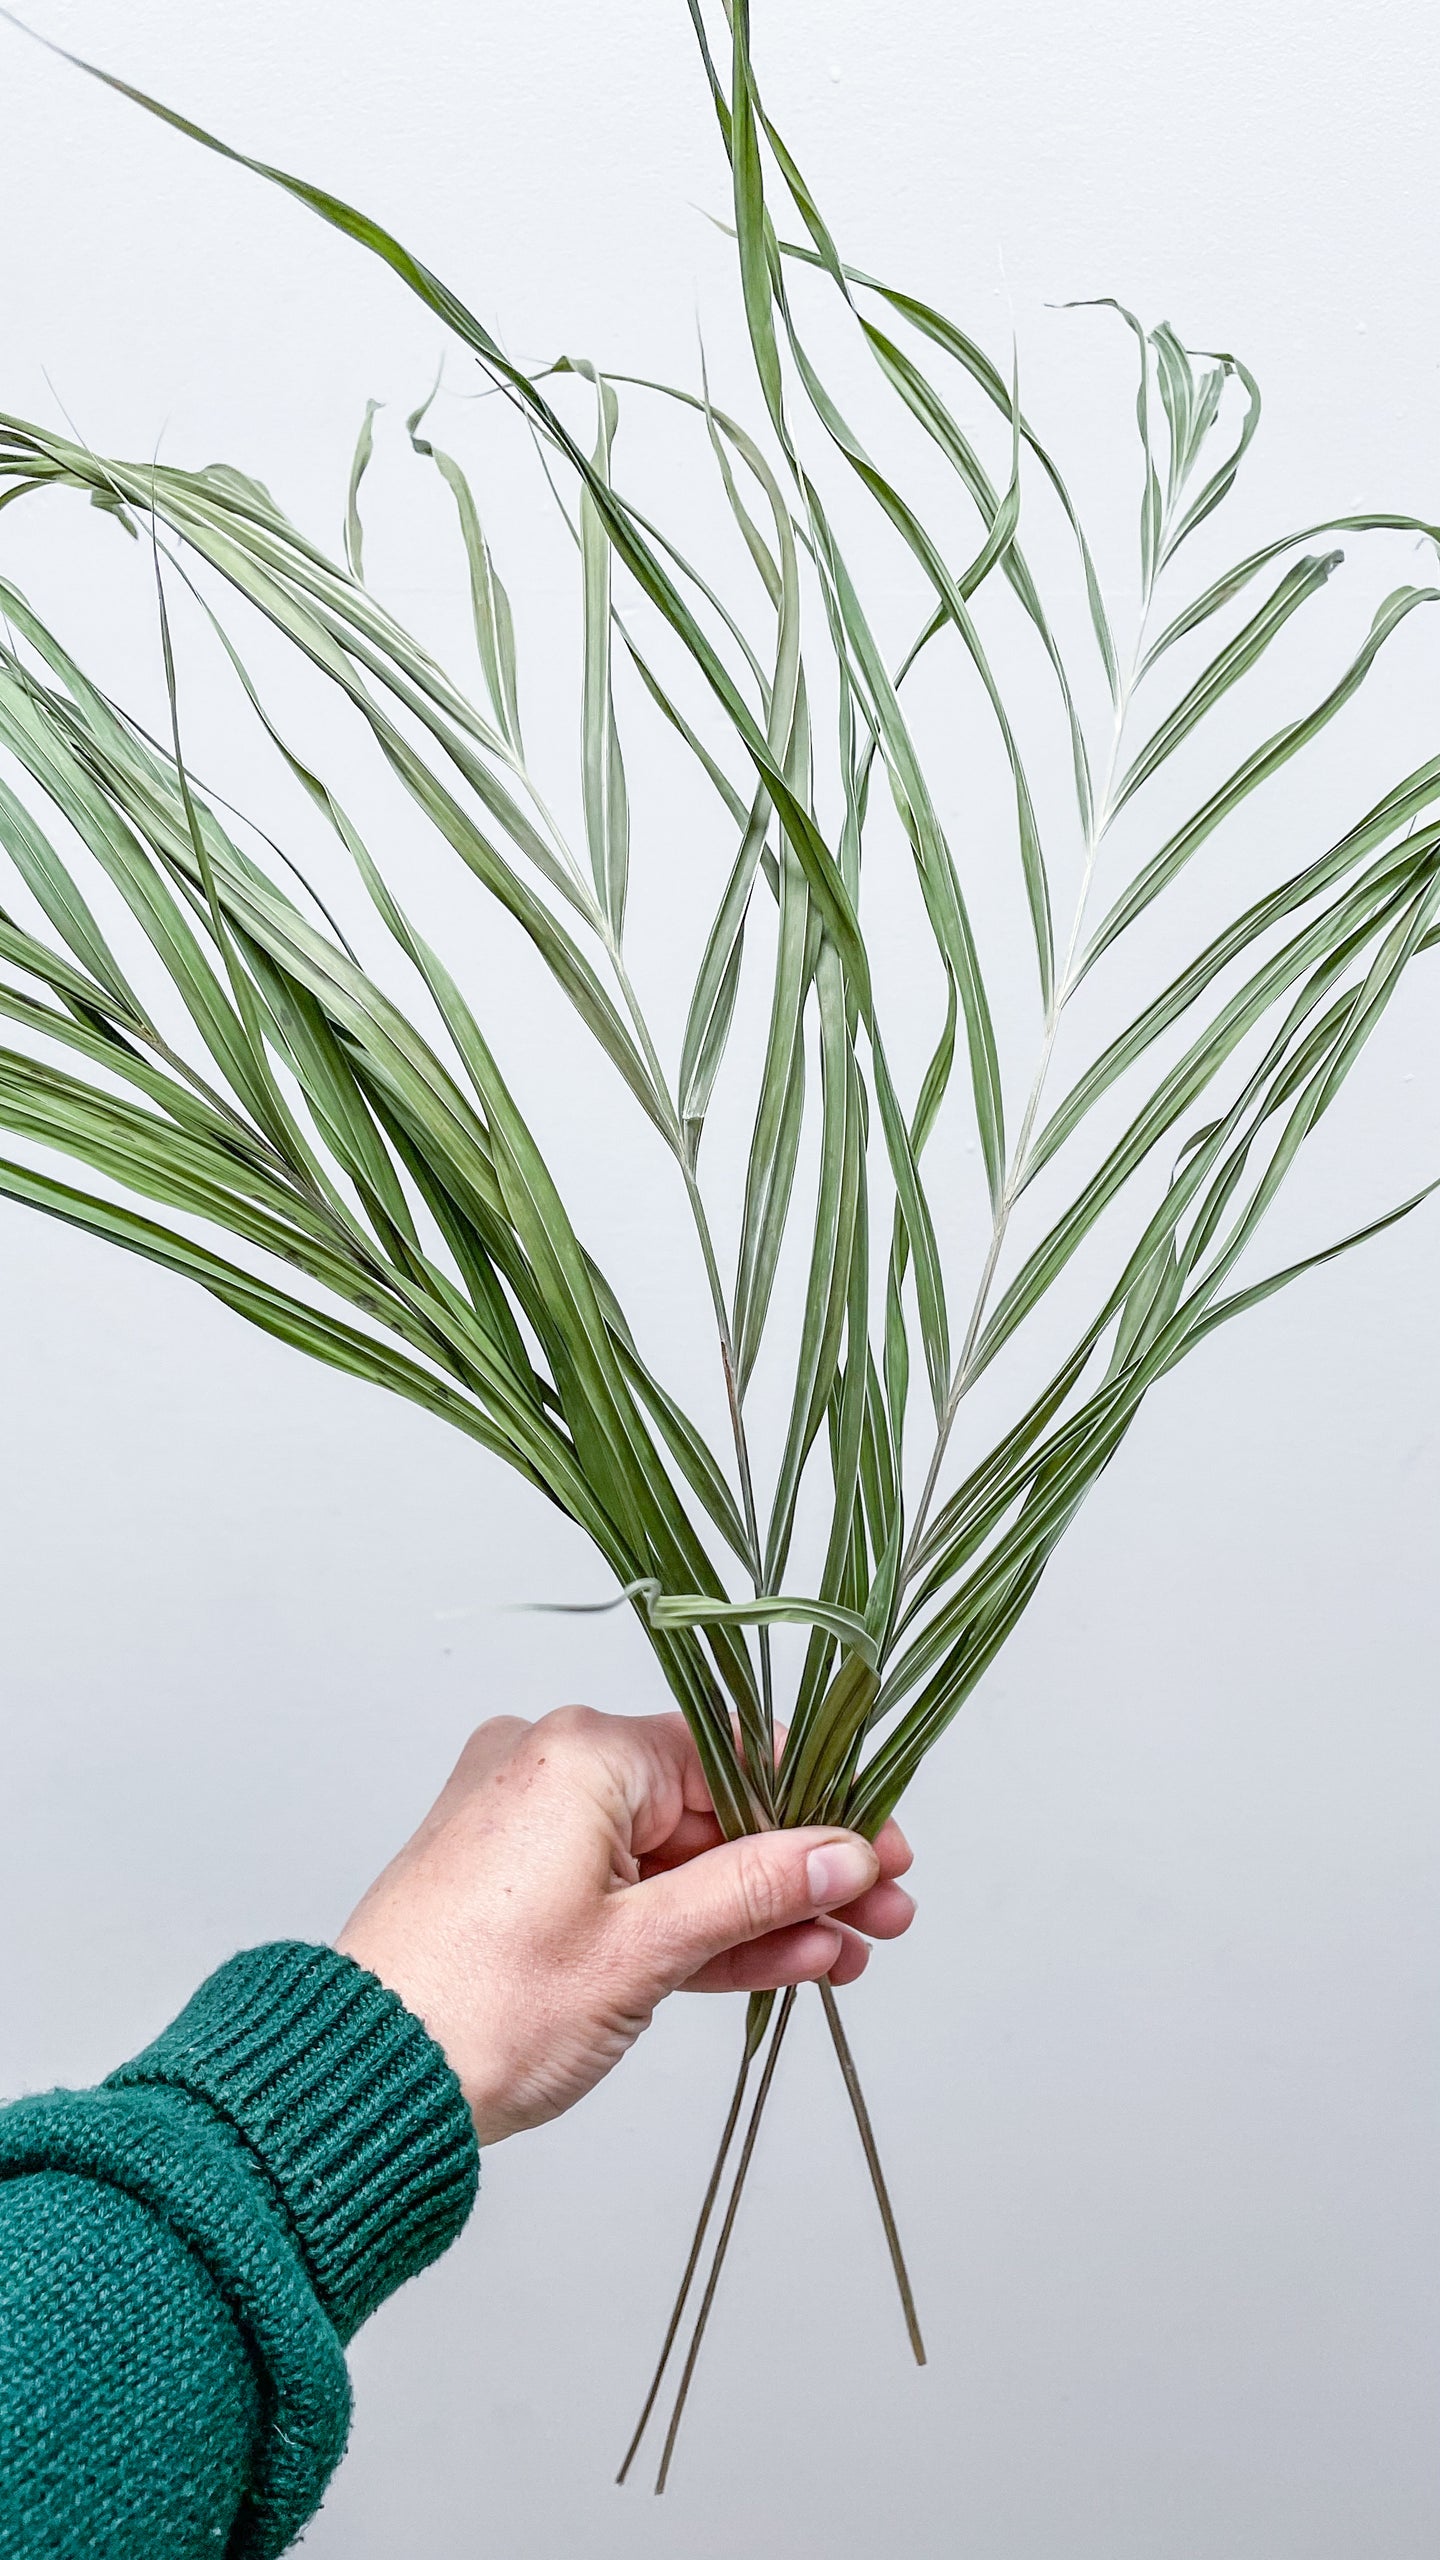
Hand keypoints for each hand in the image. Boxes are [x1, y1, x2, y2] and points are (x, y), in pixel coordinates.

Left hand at [336, 1706, 915, 2143]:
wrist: (364, 2084)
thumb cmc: (482, 2008)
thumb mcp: (646, 1949)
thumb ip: (754, 1892)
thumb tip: (843, 1855)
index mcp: (579, 1753)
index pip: (729, 1754)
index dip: (817, 1808)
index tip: (882, 1847)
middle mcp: (550, 1770)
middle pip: (709, 1809)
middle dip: (801, 1870)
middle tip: (884, 1912)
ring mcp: (533, 1831)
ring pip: (675, 1860)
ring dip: (760, 1908)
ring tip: (847, 1951)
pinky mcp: (521, 1887)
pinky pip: (630, 1891)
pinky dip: (694, 1927)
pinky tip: (781, 1959)